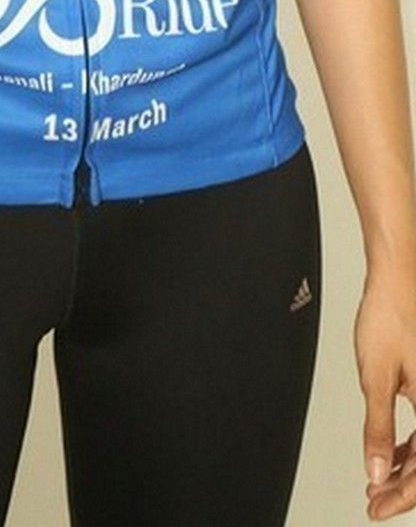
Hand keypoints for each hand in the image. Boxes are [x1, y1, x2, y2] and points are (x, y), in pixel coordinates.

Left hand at [355, 269, 415, 517]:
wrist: (397, 279)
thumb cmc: (389, 317)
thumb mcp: (376, 378)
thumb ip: (378, 428)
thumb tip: (377, 469)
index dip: (402, 496)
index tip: (377, 506)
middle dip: (402, 487)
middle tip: (374, 499)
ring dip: (406, 468)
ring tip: (378, 480)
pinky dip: (409, 446)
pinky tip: (390, 452)